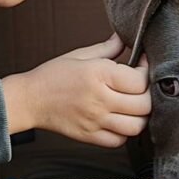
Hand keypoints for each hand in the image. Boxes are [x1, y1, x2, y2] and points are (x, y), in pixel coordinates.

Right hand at [1, 34, 150, 147]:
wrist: (29, 100)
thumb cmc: (53, 75)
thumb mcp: (80, 55)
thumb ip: (107, 49)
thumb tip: (125, 37)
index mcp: (98, 75)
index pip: (139, 80)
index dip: (146, 70)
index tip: (142, 64)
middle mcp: (99, 100)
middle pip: (144, 105)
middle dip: (148, 94)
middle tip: (141, 87)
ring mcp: (95, 121)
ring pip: (136, 126)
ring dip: (141, 116)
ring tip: (134, 106)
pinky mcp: (90, 136)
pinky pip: (119, 141)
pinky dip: (125, 132)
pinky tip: (120, 120)